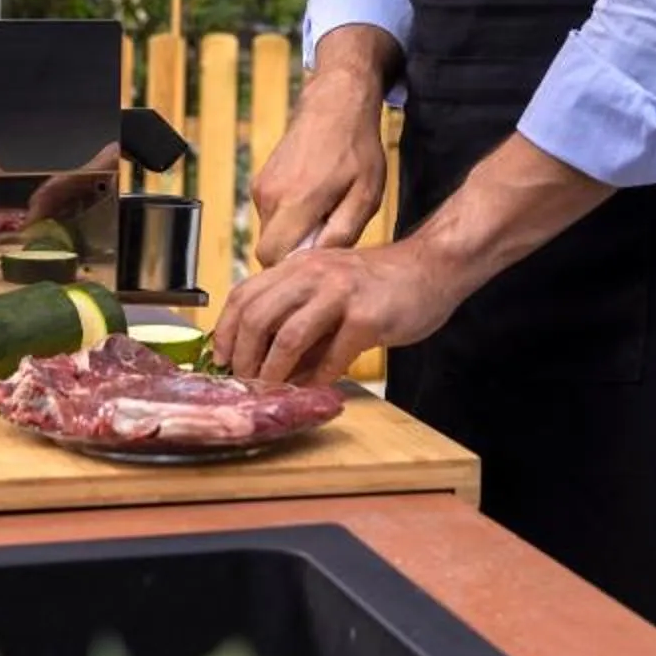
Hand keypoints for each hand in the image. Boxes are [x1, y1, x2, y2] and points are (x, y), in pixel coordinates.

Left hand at [214, 239, 464, 387]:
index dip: (226, 331)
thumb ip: (299, 319)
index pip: (244, 294)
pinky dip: (318, 377)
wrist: (433, 267)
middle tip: (244, 381)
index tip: (222, 359)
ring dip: (274, 371)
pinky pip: (333, 354)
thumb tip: (269, 363)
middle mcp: (314, 274)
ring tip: (272, 389)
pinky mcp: (367, 316)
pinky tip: (315, 387)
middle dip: (245, 356)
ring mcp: (340, 293)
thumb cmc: (381, 283)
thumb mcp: (330, 288)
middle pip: (258, 315)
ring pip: (288, 335)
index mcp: (299, 266)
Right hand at [251, 62, 388, 265]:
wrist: (336, 104)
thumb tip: (317, 262)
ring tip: (327, 213)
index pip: (272, 259)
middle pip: (268, 249)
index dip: (292, 270)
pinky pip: (271, 215)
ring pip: (270, 232)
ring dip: (294, 233)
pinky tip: (316, 200)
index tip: (318, 265)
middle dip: (294, 254)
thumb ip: (342, 233)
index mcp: (295, 201)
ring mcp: (261, 187)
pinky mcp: (260, 181)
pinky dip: (290, 217)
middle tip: (327, 239)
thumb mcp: (365, 195)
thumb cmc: (356, 149)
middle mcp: (269, 195)